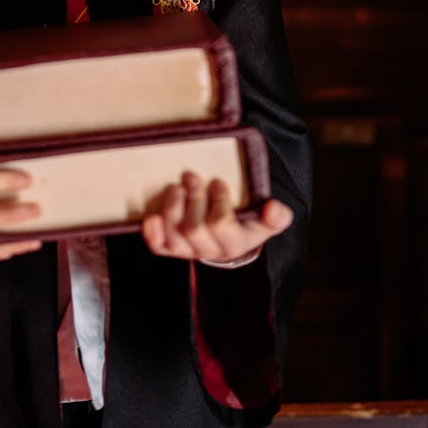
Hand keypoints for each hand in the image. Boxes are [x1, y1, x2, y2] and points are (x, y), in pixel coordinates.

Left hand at [141, 171, 292, 263]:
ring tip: (175, 187)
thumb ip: (277, 216)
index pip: (222, 225)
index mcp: (237, 242)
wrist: (235, 238)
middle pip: (195, 229)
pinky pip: (160, 248)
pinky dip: (153, 233)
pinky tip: (150, 217)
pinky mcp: (174, 249)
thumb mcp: (267, 219)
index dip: (217, 202)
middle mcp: (213, 251)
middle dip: (192, 199)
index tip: (218, 182)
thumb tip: (273, 208)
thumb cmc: (249, 220)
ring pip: (175, 237)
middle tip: (191, 176)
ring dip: (172, 209)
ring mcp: (191, 251)